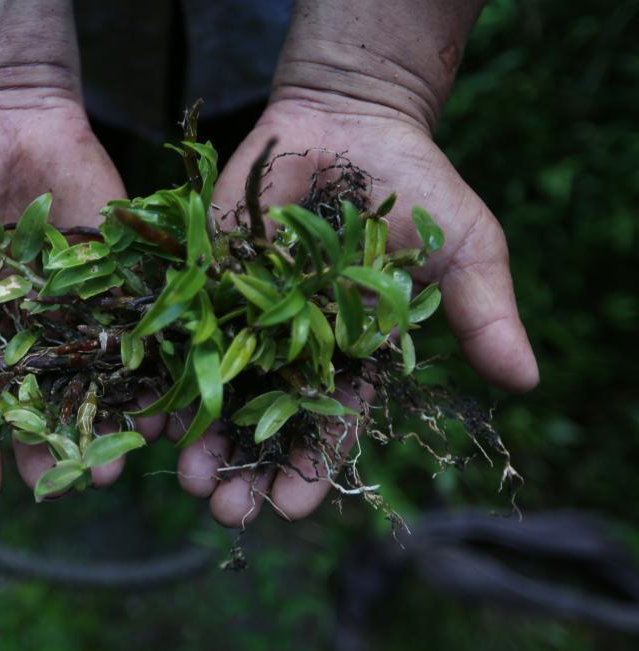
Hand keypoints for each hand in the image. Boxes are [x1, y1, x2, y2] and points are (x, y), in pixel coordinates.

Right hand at [0, 95, 127, 499]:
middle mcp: (13, 333)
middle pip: (30, 406)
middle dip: (43, 449)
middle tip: (60, 487)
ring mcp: (65, 310)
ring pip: (83, 383)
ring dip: (98, 426)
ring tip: (109, 469)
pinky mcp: (109, 281)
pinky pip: (130, 333)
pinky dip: (144, 370)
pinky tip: (157, 410)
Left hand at [173, 98, 538, 526]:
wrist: (352, 120)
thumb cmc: (418, 187)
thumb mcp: (464, 250)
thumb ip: (482, 314)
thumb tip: (526, 380)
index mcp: (351, 355)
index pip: (330, 424)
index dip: (310, 467)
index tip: (290, 509)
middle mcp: (291, 345)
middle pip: (263, 419)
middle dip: (243, 467)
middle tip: (223, 510)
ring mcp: (245, 311)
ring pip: (216, 384)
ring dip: (198, 432)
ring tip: (183, 474)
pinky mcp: (207, 273)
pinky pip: (180, 325)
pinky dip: (162, 364)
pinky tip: (144, 407)